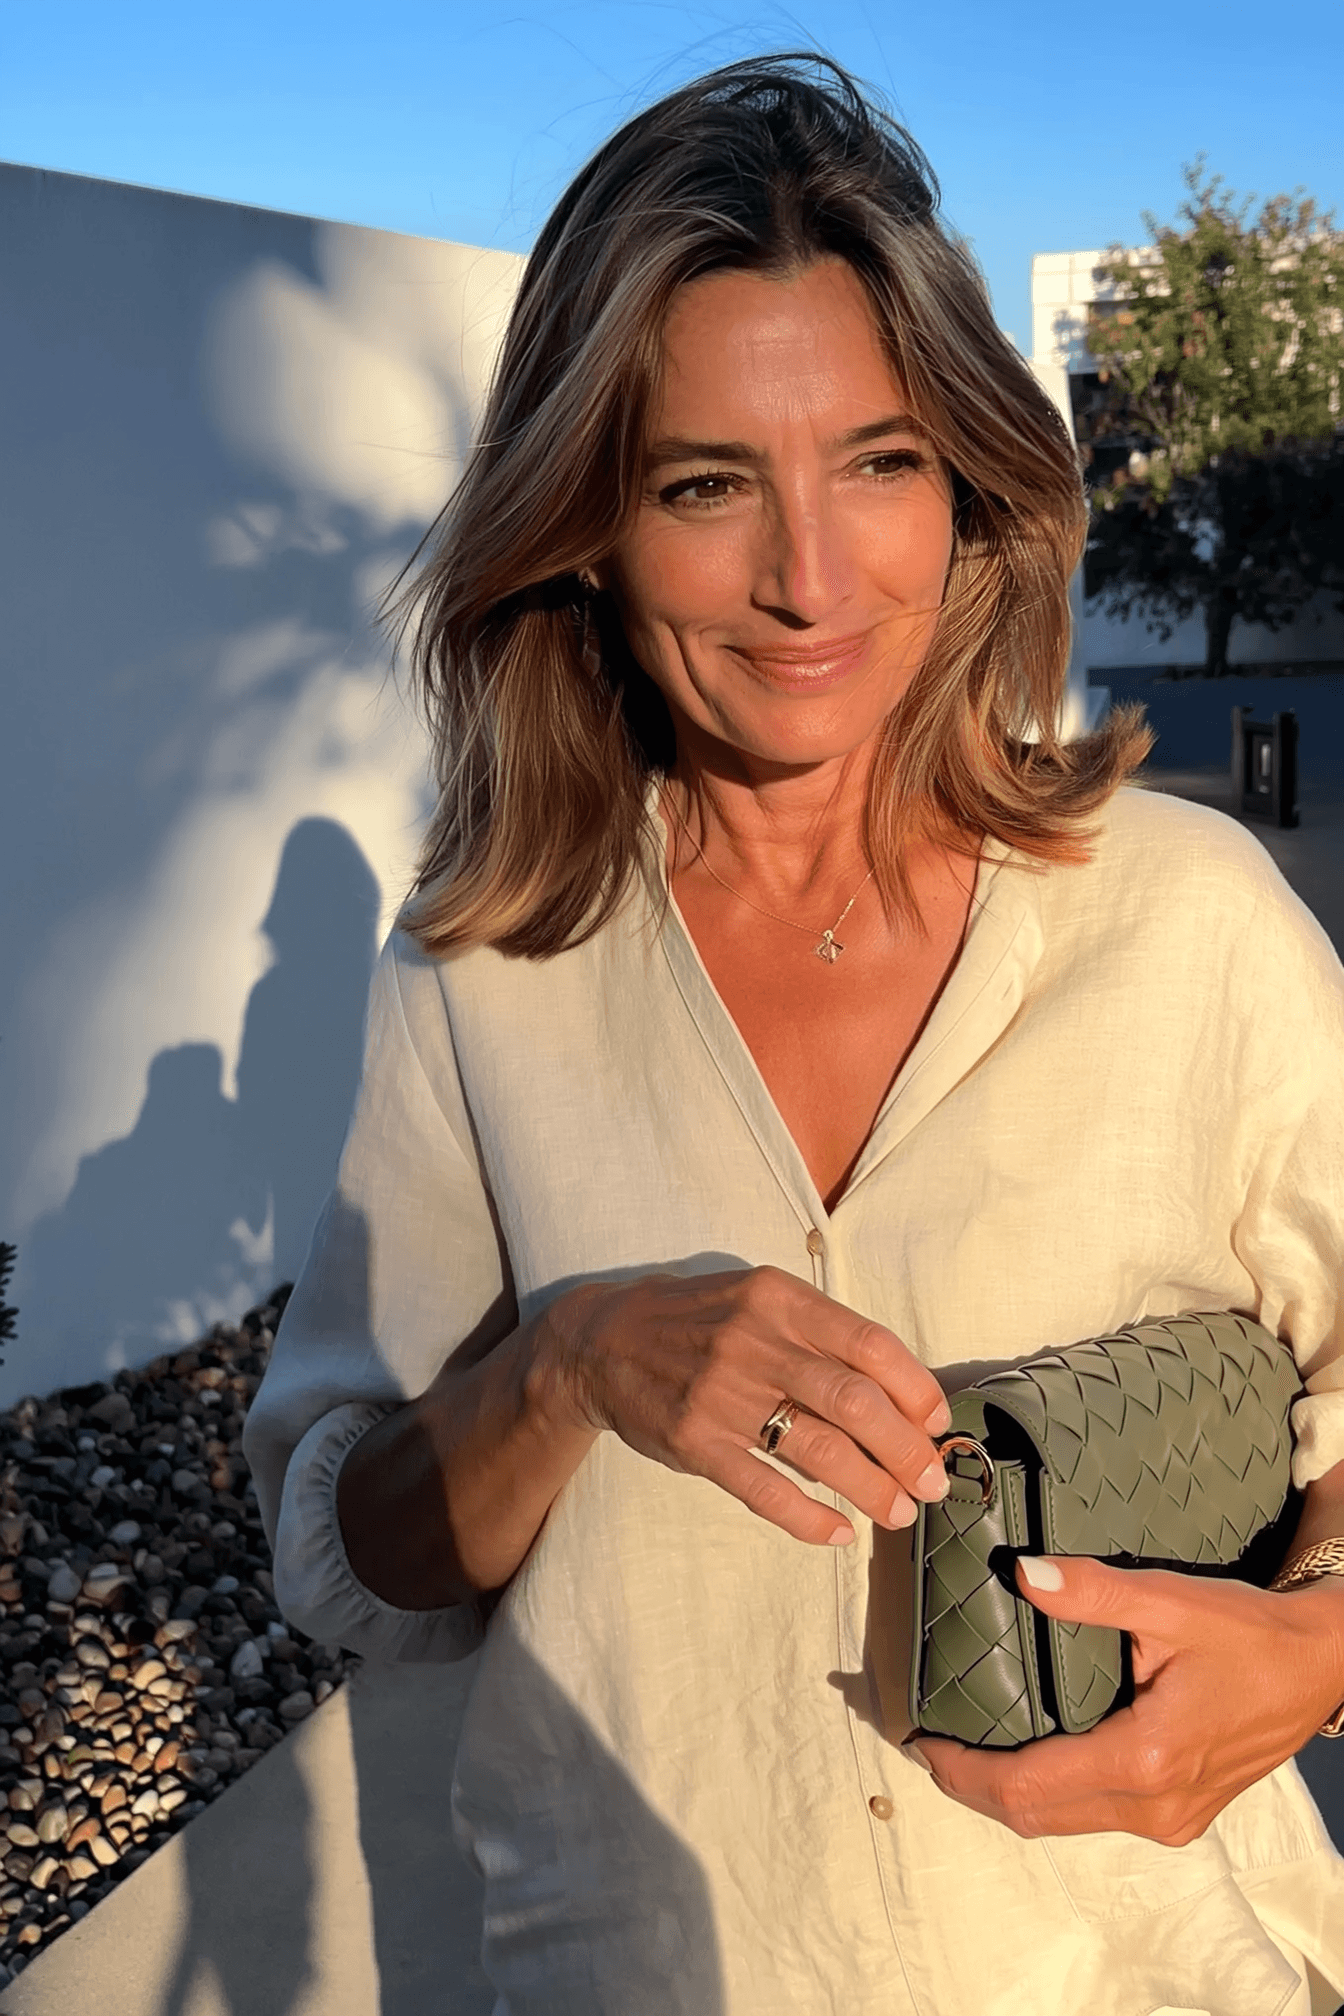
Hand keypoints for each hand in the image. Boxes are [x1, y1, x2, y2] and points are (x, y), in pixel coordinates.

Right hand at [539, 1265, 952, 1546]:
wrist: (602, 1341)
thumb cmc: (698, 1320)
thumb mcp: (758, 1301)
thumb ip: (819, 1334)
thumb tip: (897, 1391)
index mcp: (779, 1300)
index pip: (869, 1344)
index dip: (915, 1389)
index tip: (937, 1423)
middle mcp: (755, 1343)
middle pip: (855, 1402)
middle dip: (906, 1450)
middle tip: (931, 1483)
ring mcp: (724, 1396)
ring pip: (819, 1450)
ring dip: (871, 1488)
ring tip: (898, 1512)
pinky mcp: (696, 1442)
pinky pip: (764, 1489)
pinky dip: (808, 1518)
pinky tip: (837, 1534)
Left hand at [910, 1555, 1343, 1843]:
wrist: (1320, 1666)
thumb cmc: (1250, 1633)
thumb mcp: (1172, 1602)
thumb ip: (1094, 1593)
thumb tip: (1023, 1574)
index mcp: (1146, 1759)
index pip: (1027, 1787)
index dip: (963, 1771)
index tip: (919, 1739)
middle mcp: (1155, 1806)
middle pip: (1036, 1817)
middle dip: (973, 1788)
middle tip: (928, 1745)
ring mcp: (1171, 1820)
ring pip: (1065, 1822)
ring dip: (1010, 1794)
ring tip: (965, 1747)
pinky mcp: (1181, 1816)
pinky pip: (1095, 1816)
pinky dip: (1051, 1795)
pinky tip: (1028, 1755)